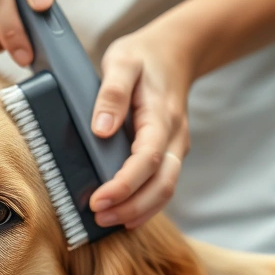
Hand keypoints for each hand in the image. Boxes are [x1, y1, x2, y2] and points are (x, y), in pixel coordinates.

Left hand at [89, 25, 196, 229]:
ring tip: (106, 222)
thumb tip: (101, 129)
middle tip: (98, 219)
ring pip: (165, 190)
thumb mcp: (122, 61)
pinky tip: (123, 214)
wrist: (175, 52)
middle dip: (132, 207)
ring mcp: (174, 148)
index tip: (98, 201)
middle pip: (162, 184)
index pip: (147, 160)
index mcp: (162, 117)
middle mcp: (174, 138)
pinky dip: (144, 204)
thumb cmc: (144, 57)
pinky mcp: (168, 154)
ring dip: (139, 211)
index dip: (124, 185)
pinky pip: (161, 185)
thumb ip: (112, 93)